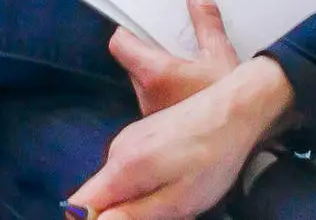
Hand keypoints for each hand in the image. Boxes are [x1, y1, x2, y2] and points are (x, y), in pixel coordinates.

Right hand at [71, 50, 290, 219]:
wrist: (236, 108)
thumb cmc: (212, 158)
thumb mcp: (178, 201)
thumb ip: (132, 216)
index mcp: (121, 168)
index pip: (80, 204)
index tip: (128, 219)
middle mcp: (116, 149)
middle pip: (101, 196)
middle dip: (124, 213)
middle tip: (165, 212)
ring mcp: (129, 137)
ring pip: (119, 184)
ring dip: (140, 198)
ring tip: (177, 195)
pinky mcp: (143, 133)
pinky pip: (132, 169)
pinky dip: (148, 182)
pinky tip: (178, 178)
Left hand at [107, 0, 241, 115]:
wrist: (243, 133)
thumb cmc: (229, 96)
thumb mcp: (219, 51)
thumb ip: (204, 18)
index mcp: (154, 74)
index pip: (120, 45)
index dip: (127, 30)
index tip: (142, 21)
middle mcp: (147, 96)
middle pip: (132, 63)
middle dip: (147, 49)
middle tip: (166, 34)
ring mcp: (153, 114)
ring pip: (144, 83)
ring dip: (156, 69)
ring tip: (180, 58)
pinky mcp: (162, 127)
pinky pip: (155, 99)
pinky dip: (165, 88)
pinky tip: (187, 82)